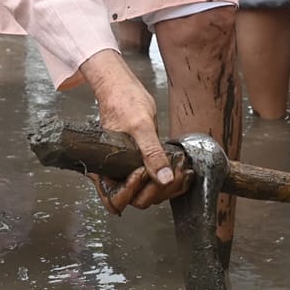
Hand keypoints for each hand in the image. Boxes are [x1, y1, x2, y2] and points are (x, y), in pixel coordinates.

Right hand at [80, 49, 187, 212]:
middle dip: (157, 190)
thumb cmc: (123, 102)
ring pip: (150, 193)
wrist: (126, 89)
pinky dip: (173, 181)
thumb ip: (151, 152)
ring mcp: (131, 171)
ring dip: (169, 187)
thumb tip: (164, 178)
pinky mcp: (145, 164)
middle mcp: (118, 174)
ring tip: (181, 170)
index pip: (116, 199)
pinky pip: (158, 182)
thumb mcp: (140, 126)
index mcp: (106, 169)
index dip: (131, 192)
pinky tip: (184, 171)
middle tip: (172, 173)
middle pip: (137, 200)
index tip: (143, 171)